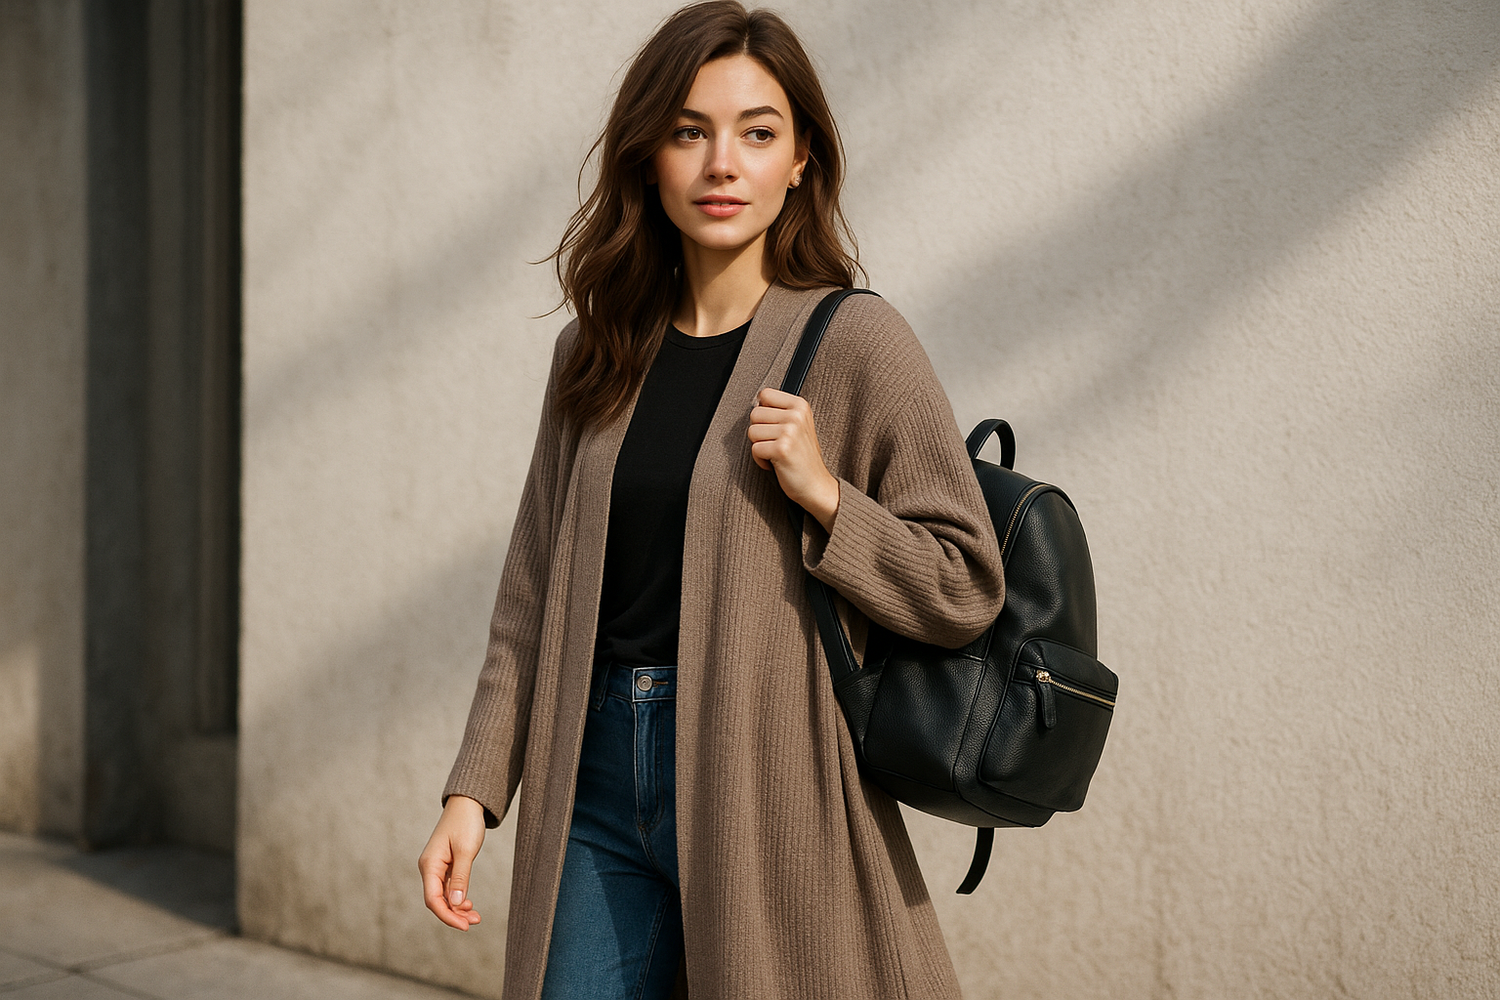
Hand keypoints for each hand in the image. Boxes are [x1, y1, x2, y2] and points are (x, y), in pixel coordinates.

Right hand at [418, 795, 486, 929]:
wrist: (467, 804)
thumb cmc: (466, 823)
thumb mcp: (466, 851)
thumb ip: (461, 878)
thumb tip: (456, 904)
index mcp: (429, 865)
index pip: (433, 899)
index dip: (447, 916)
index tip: (465, 926)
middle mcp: (429, 868)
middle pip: (437, 901)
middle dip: (454, 915)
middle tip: (475, 923)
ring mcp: (436, 868)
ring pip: (444, 896)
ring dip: (458, 909)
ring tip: (476, 917)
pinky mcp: (445, 866)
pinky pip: (448, 888)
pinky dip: (458, 898)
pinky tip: (469, 905)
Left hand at [748, 387, 839, 531]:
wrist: (816, 485)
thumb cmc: (802, 456)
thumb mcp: (797, 425)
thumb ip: (779, 410)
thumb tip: (754, 401)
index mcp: (800, 405)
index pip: (764, 394)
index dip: (764, 413)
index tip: (776, 427)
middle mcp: (796, 415)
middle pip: (755, 414)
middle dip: (760, 432)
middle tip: (777, 444)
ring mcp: (790, 431)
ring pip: (752, 431)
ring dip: (760, 446)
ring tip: (777, 453)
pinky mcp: (782, 449)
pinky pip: (754, 449)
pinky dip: (760, 460)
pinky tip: (776, 463)